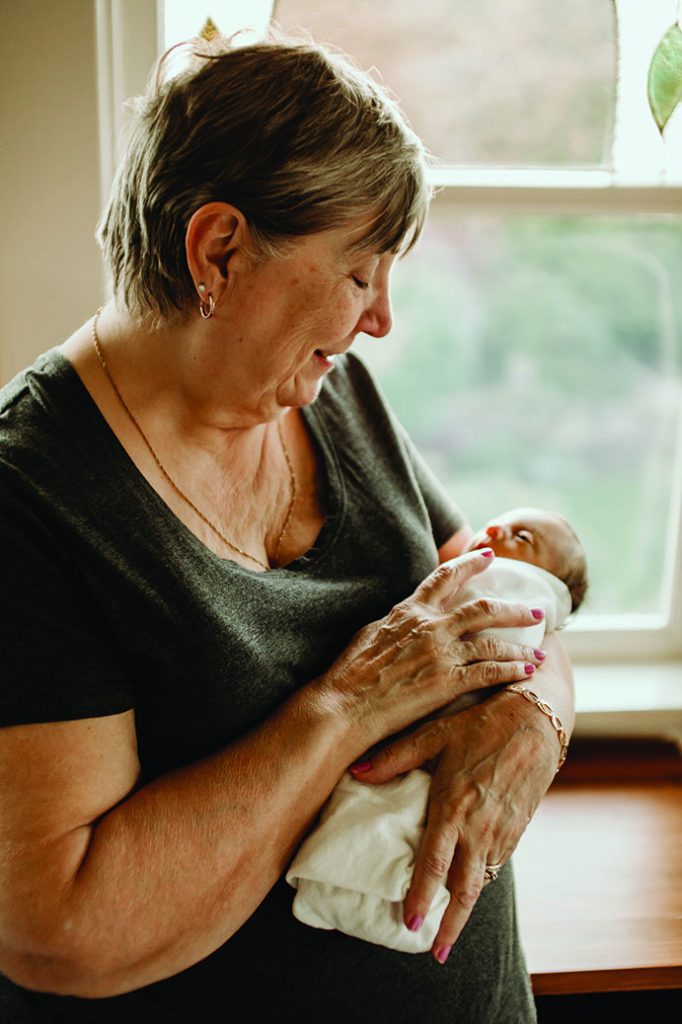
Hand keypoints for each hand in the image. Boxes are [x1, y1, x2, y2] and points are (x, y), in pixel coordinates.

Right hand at [317, 549, 547, 749]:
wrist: (343, 705)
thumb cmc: (349, 673)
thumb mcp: (371, 633)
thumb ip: (396, 622)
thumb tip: (404, 615)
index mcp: (410, 610)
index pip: (445, 577)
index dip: (470, 563)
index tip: (488, 556)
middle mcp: (430, 626)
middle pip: (483, 608)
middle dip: (514, 609)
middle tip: (535, 610)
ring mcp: (440, 654)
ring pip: (493, 642)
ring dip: (520, 646)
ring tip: (541, 651)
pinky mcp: (447, 683)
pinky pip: (489, 673)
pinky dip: (511, 670)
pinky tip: (526, 672)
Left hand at [350, 688, 559, 962]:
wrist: (537, 720)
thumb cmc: (481, 723)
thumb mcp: (435, 733)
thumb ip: (396, 756)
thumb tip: (357, 772)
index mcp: (454, 806)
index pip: (434, 865)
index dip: (420, 897)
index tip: (409, 925)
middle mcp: (479, 826)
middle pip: (465, 889)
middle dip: (451, 925)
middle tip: (437, 952)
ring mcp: (502, 830)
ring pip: (483, 880)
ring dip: (466, 905)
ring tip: (448, 926)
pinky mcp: (518, 827)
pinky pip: (498, 862)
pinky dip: (483, 880)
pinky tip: (471, 886)